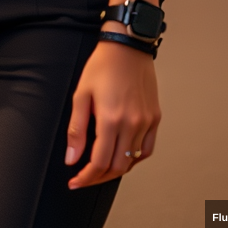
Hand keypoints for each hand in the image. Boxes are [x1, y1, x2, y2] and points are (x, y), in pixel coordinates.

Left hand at [65, 39, 160, 187]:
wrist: (128, 45)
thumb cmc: (102, 65)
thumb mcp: (81, 94)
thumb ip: (76, 130)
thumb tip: (72, 158)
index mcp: (111, 119)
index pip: (100, 163)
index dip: (86, 177)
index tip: (75, 181)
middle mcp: (132, 123)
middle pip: (117, 167)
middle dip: (99, 177)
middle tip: (86, 176)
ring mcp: (146, 121)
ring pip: (133, 160)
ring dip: (116, 169)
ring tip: (102, 167)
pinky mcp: (155, 117)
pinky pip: (147, 148)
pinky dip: (135, 158)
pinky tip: (124, 154)